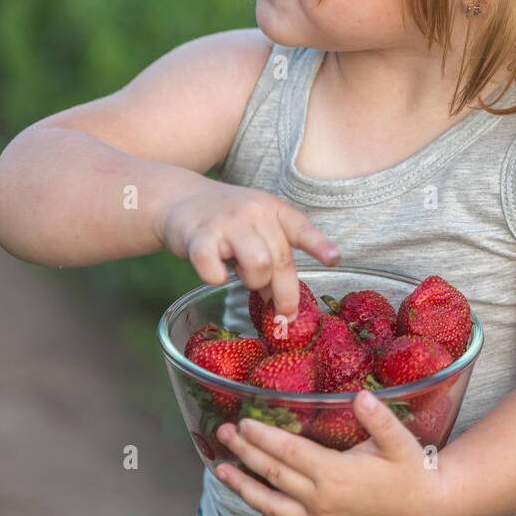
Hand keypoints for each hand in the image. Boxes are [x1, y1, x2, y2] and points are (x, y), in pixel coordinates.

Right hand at [157, 176, 339, 318]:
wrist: (180, 198)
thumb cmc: (226, 221)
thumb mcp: (256, 229)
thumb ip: (272, 257)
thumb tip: (282, 302)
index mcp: (273, 209)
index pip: (301, 227)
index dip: (319, 245)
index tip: (334, 259)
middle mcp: (254, 212)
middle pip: (281, 259)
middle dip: (286, 294)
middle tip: (284, 316)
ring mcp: (227, 222)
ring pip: (258, 264)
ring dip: (253, 281)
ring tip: (241, 276)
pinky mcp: (199, 236)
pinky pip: (214, 269)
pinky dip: (216, 278)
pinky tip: (214, 272)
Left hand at [213, 391, 449, 515]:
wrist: (425, 510)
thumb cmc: (411, 470)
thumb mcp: (399, 440)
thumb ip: (379, 418)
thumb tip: (361, 396)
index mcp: (336, 475)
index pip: (289, 453)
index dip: (263, 437)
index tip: (243, 422)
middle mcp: (322, 502)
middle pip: (273, 476)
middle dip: (244, 454)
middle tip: (222, 435)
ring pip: (271, 506)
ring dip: (244, 487)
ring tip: (221, 471)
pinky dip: (268, 514)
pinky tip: (256, 505)